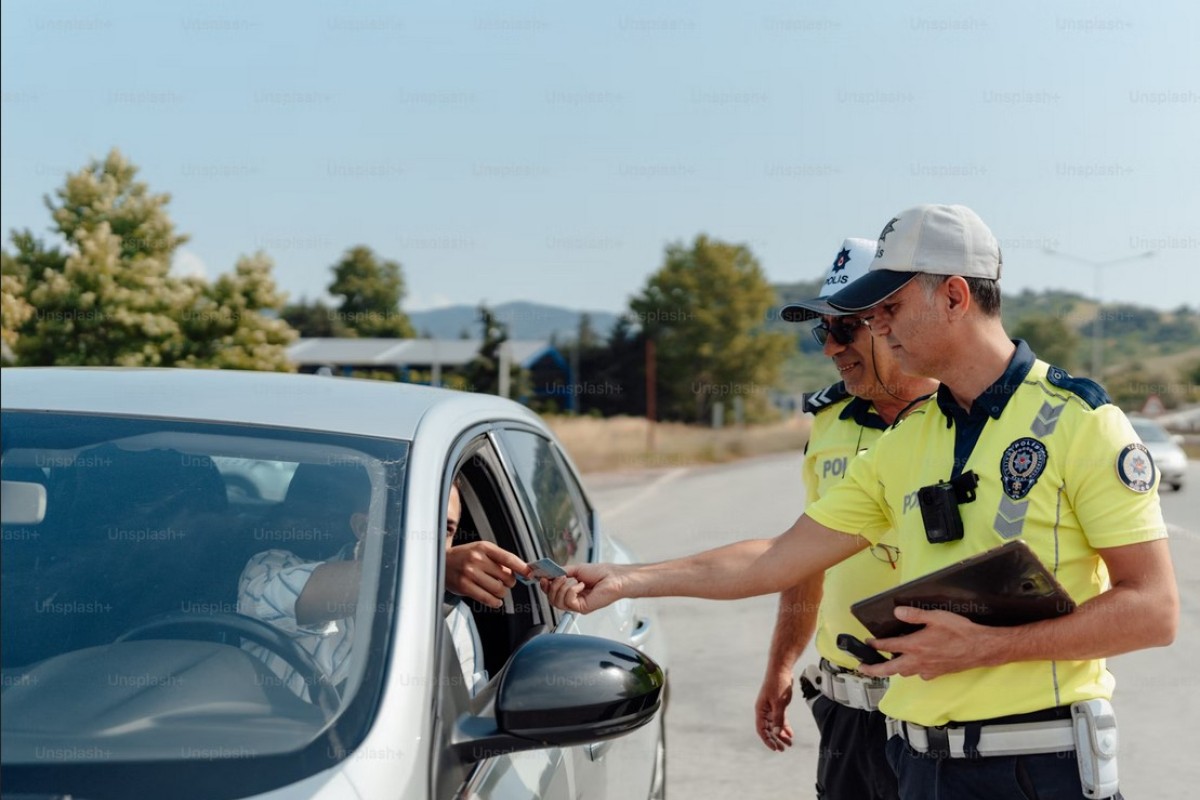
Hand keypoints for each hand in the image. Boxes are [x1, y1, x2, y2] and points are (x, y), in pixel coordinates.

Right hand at [445, 541, 529, 607]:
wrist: (441, 563)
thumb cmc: (464, 556)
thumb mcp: (481, 550)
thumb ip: (498, 559)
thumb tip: (519, 571)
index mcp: (484, 547)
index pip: (508, 558)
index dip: (522, 567)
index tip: (530, 573)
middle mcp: (477, 559)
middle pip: (506, 577)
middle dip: (509, 582)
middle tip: (504, 582)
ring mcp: (470, 573)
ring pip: (499, 590)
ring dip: (502, 593)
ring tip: (497, 590)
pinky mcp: (465, 587)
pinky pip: (488, 599)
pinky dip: (495, 602)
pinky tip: (494, 600)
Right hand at [542, 563, 626, 613]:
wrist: (614, 577)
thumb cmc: (602, 573)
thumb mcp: (576, 569)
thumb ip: (561, 572)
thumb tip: (548, 573)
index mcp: (570, 591)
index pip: (551, 593)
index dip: (545, 586)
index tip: (542, 577)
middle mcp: (572, 599)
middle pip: (551, 599)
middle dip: (553, 586)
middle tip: (561, 577)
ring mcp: (577, 605)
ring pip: (557, 602)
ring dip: (563, 587)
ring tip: (574, 581)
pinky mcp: (582, 608)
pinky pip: (568, 601)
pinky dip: (572, 590)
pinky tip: (581, 585)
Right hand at [755, 669, 794, 751]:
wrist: (781, 669)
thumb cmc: (778, 684)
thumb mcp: (779, 703)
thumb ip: (778, 719)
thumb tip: (777, 733)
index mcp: (760, 710)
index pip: (761, 729)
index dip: (767, 740)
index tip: (775, 748)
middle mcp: (764, 710)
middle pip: (768, 729)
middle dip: (776, 739)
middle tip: (783, 749)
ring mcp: (770, 708)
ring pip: (775, 725)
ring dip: (781, 734)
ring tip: (789, 743)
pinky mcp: (777, 705)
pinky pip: (780, 719)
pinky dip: (785, 726)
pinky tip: (790, 733)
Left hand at [857, 606, 1004, 679]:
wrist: (981, 648)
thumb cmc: (960, 631)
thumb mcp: (936, 617)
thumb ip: (915, 615)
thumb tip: (897, 612)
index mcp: (915, 645)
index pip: (888, 646)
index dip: (875, 645)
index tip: (867, 642)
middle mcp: (918, 661)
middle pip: (889, 669)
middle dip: (873, 669)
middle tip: (863, 668)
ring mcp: (927, 670)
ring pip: (904, 673)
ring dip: (894, 670)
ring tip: (887, 665)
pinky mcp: (937, 674)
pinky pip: (921, 675)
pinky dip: (914, 671)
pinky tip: (916, 665)